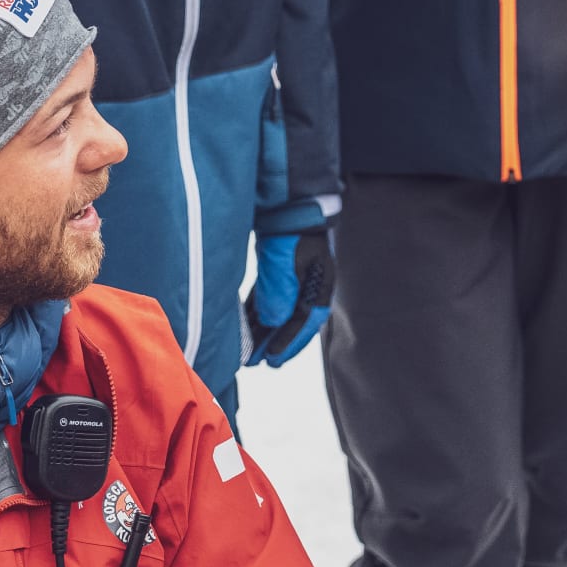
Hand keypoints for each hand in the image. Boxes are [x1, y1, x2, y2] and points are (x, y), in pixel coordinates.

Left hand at [242, 229, 333, 366]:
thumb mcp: (284, 264)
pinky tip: (248, 324)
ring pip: (278, 312)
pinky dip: (259, 313)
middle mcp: (309, 286)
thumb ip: (278, 294)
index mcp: (318, 287)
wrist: (288, 203)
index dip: (288, 343)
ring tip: (250, 349)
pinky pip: (269, 298)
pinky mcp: (279, 271)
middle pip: (291, 322)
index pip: (304, 323)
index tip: (272, 360)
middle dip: (274, 343)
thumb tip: (273, 323)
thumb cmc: (291, 232)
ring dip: (264, 331)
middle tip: (258, 363)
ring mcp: (294, 279)